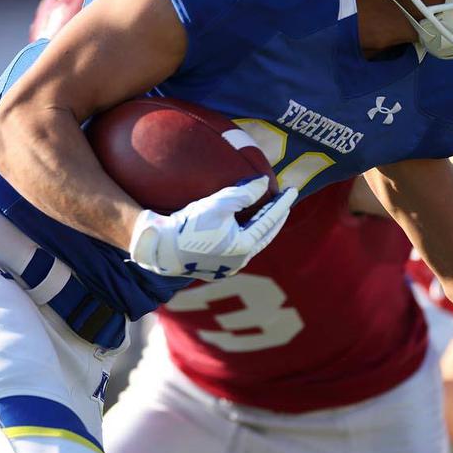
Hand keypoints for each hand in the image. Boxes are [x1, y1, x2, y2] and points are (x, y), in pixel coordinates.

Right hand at [129, 176, 296, 280]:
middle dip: (277, 218)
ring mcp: (227, 267)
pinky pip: (238, 250)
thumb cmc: (189, 225)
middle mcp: (240, 260)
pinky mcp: (215, 269)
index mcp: (244, 246)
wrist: (160, 249)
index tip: (292, 189)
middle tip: (285, 202)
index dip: (282, 203)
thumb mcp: (218, 204)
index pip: (270, 220)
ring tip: (267, 215)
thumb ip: (244, 193)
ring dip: (261, 229)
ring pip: (253, 244)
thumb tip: (263, 184)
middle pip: (265, 235)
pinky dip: (246, 236)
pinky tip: (242, 228)